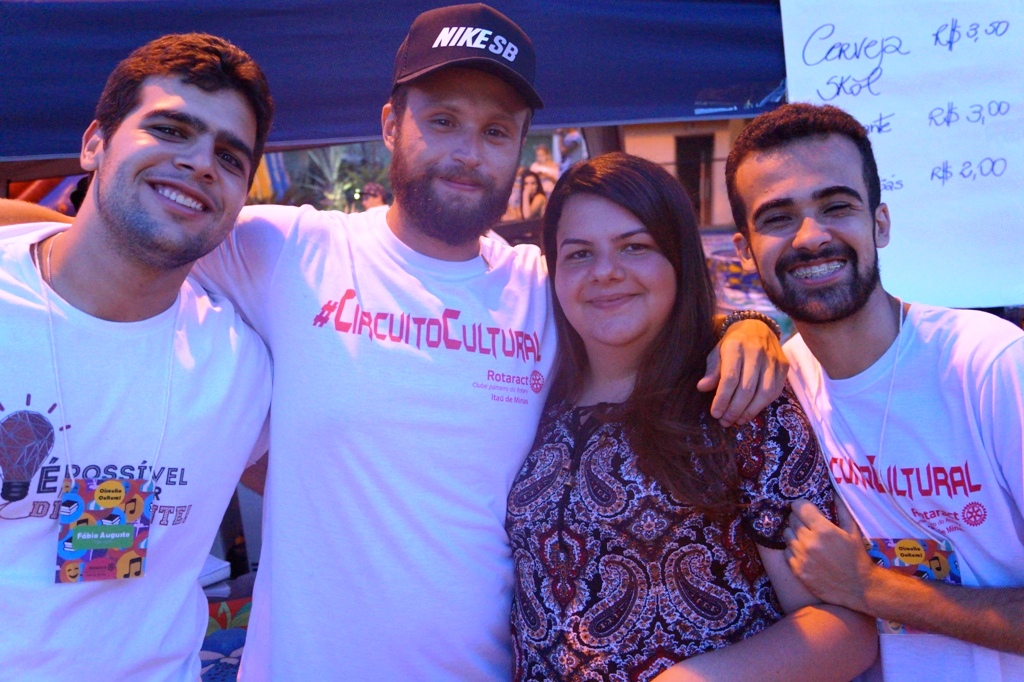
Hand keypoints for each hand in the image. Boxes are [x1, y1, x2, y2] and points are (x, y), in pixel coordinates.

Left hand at [697, 318, 787, 426]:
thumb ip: (712, 370)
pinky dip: (762, 405)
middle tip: (725, 421)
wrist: (757, 328)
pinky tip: (750, 412)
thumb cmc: (732, 344)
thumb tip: (702, 388)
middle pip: (747, 388)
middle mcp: (756, 352)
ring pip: (764, 393)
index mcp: (736, 346)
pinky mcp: (784, 367)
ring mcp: (773, 359)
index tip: (715, 413)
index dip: (722, 399)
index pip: (730, 378)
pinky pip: (775, 392)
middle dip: (734, 409)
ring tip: (737, 421)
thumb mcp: (717, 352)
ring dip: (749, 411)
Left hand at [783, 498, 874, 612]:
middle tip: (809, 525)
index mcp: (824, 530)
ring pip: (787, 535)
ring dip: (794, 534)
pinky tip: (805, 553)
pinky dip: (793, 550)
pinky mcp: (797, 570)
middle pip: (792, 520)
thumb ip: (842, 509)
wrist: (858, 588)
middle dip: (799, 519)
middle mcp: (809, 542)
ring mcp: (801, 557)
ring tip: (806, 539)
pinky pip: (786, 552)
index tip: (805, 508)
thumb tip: (834, 491)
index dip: (801, 506)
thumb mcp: (853, 531)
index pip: (799, 507)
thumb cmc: (857, 557)